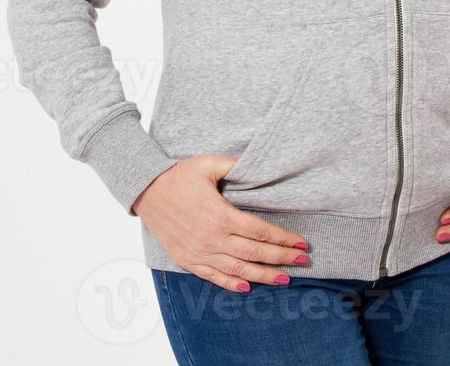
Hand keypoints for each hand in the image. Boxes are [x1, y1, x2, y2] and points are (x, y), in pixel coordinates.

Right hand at [132, 153, 310, 292]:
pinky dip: (232, 283)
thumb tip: (256, 165)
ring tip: (285, 279)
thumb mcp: (208, 163)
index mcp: (221, 215)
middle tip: (304, 262)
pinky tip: (248, 286)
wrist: (145, 191)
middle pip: (255, 253)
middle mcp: (212, 238)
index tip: (301, 243)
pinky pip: (213, 276)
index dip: (283, 239)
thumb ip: (234, 165)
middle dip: (282, 258)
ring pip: (238, 269)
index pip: (260, 231)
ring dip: (264, 275)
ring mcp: (199, 252)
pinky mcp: (188, 259)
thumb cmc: (178, 176)